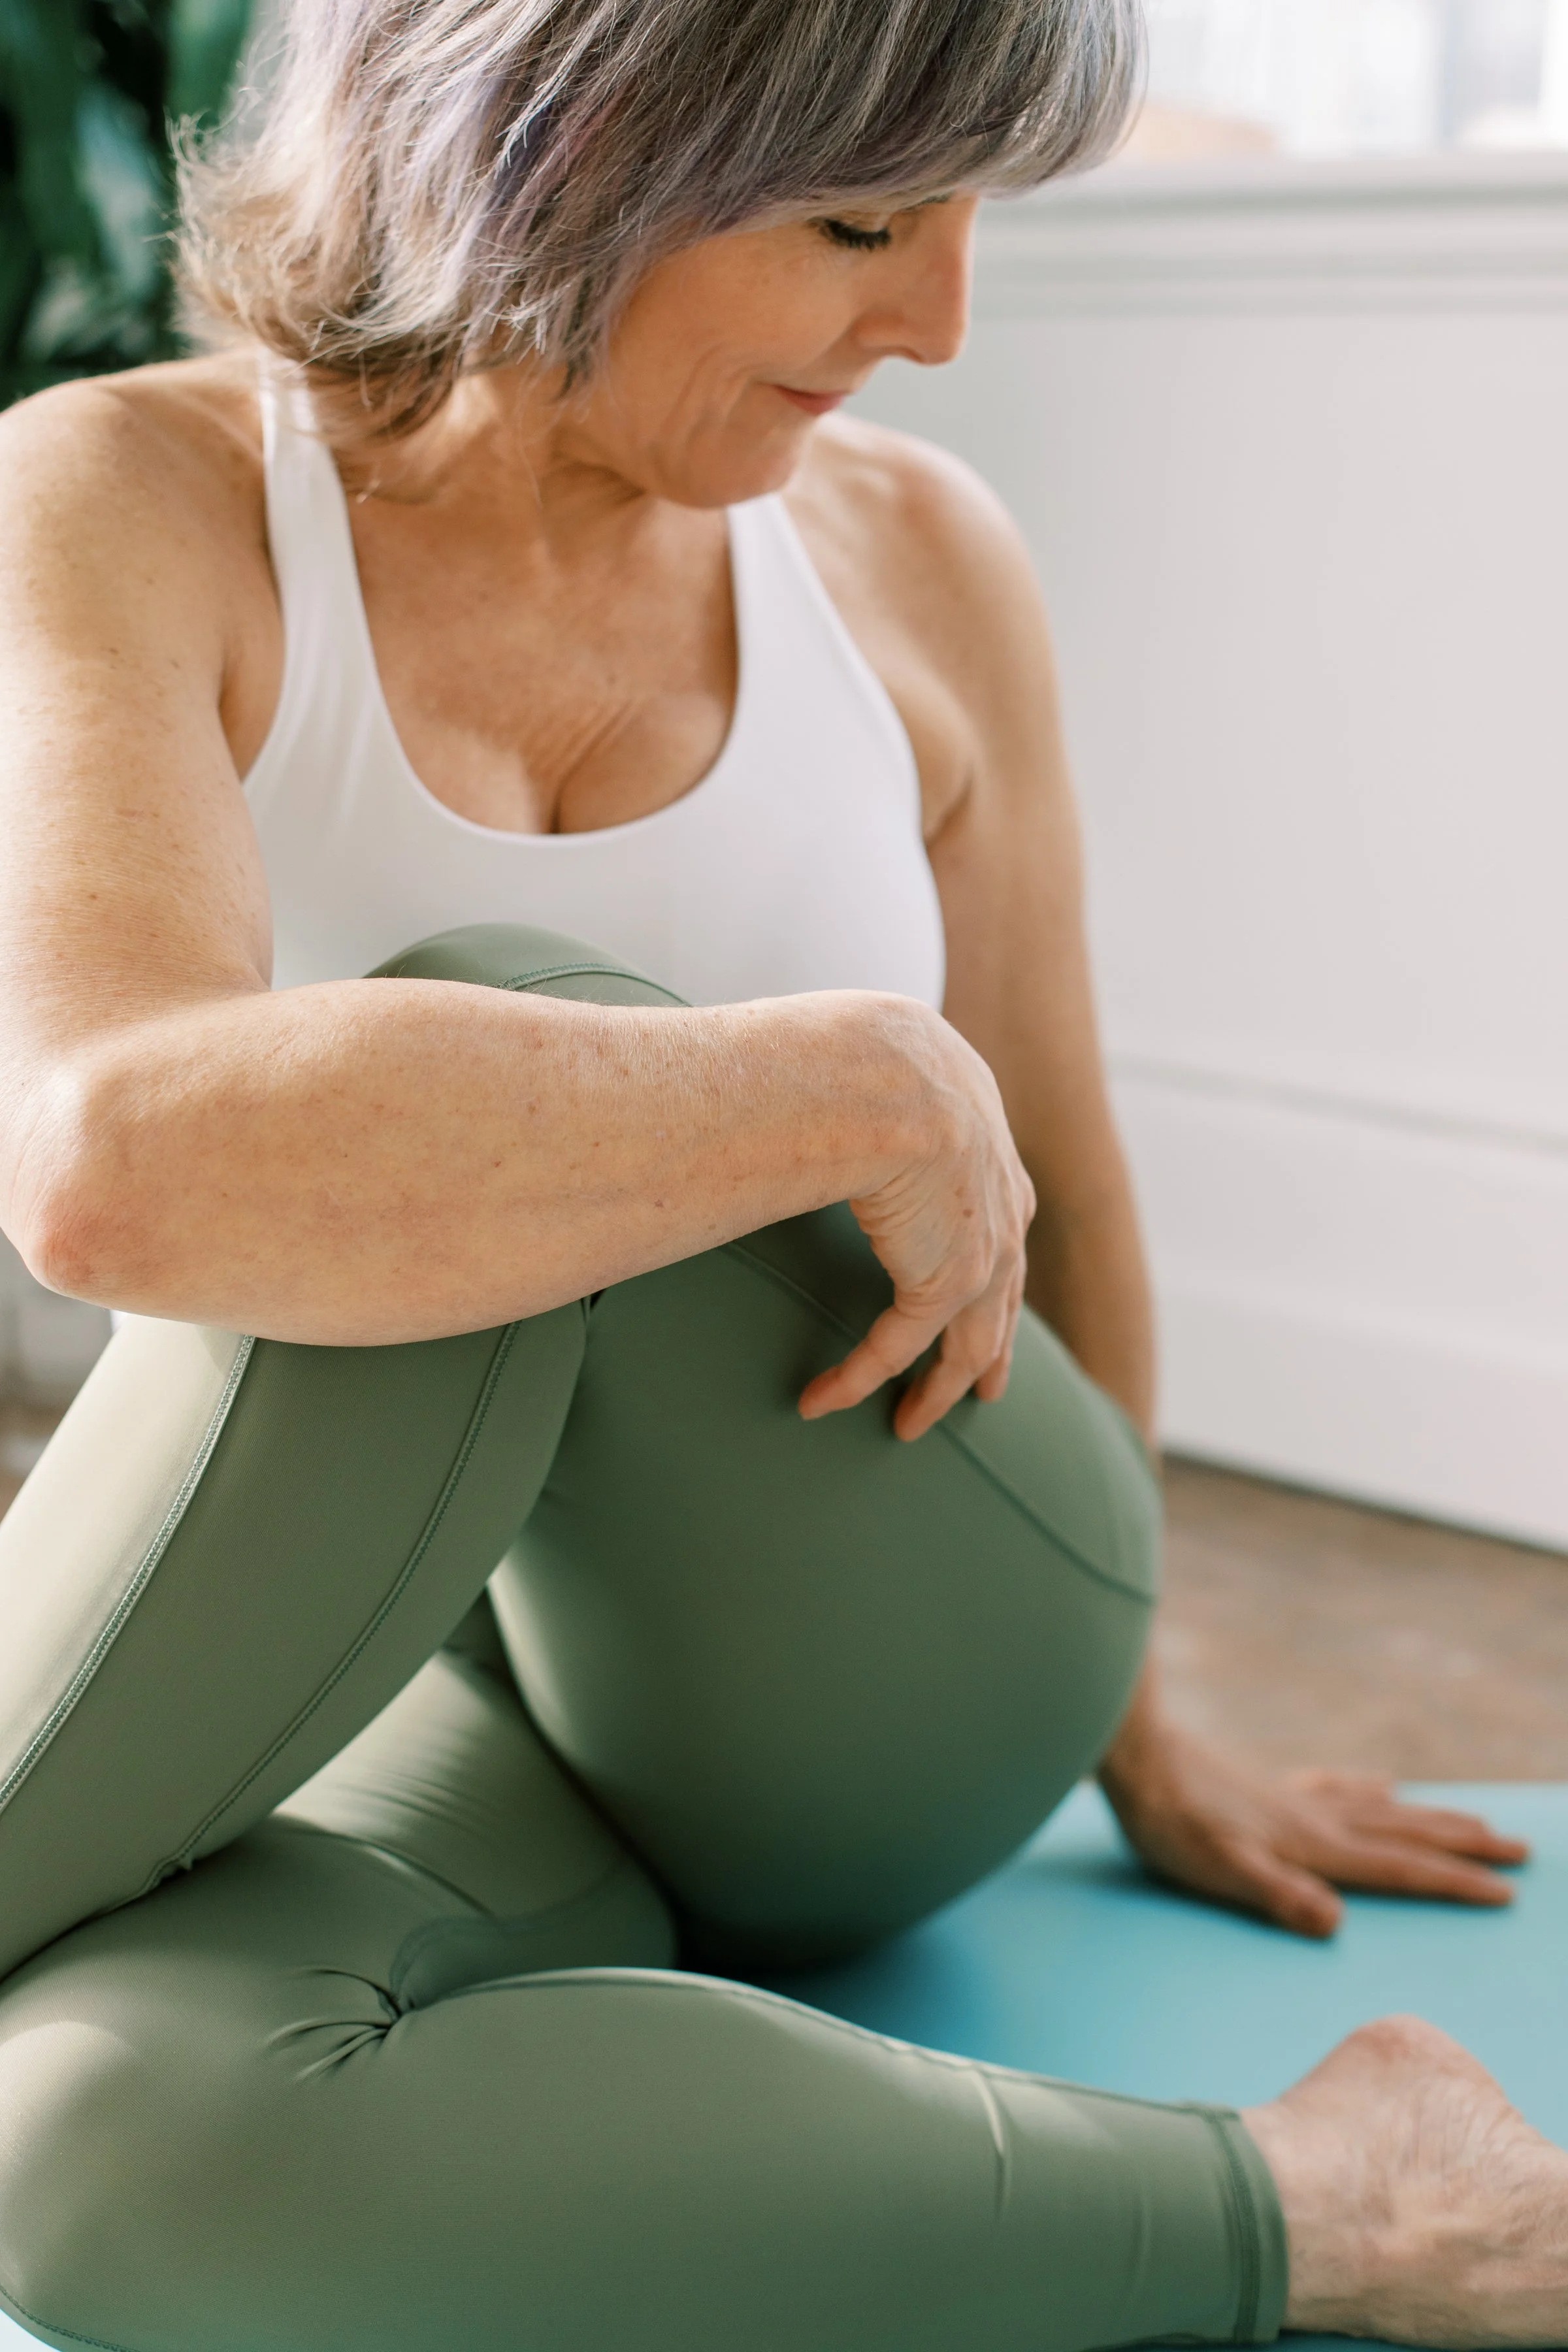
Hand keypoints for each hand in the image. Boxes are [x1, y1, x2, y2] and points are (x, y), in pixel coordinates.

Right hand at [797, 1006, 1035, 1442]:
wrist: (889, 1073)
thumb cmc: (866, 1051)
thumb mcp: (886, 1064)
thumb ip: (872, 1088)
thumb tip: (816, 1069)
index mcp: (993, 1151)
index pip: (1004, 1227)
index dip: (996, 1274)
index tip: (987, 1300)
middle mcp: (1005, 1207)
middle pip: (1006, 1297)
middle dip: (994, 1349)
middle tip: (983, 1392)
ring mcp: (985, 1251)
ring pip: (970, 1343)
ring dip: (936, 1391)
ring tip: (909, 1425)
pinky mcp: (946, 1284)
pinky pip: (897, 1348)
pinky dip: (859, 1379)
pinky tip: (821, 1401)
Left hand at [1100, 1708, 1527, 1937]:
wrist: (1138, 1756)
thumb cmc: (1173, 1825)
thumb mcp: (1220, 1873)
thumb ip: (1278, 1896)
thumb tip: (1335, 1924)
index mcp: (1314, 1847)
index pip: (1398, 1869)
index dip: (1452, 1883)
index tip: (1506, 1892)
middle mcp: (1316, 1819)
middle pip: (1406, 1833)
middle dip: (1465, 1845)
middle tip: (1521, 1848)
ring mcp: (1295, 1799)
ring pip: (1382, 1808)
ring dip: (1432, 1817)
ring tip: (1476, 1819)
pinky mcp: (1270, 1787)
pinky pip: (1337, 1785)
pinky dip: (1369, 1787)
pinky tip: (1382, 1781)